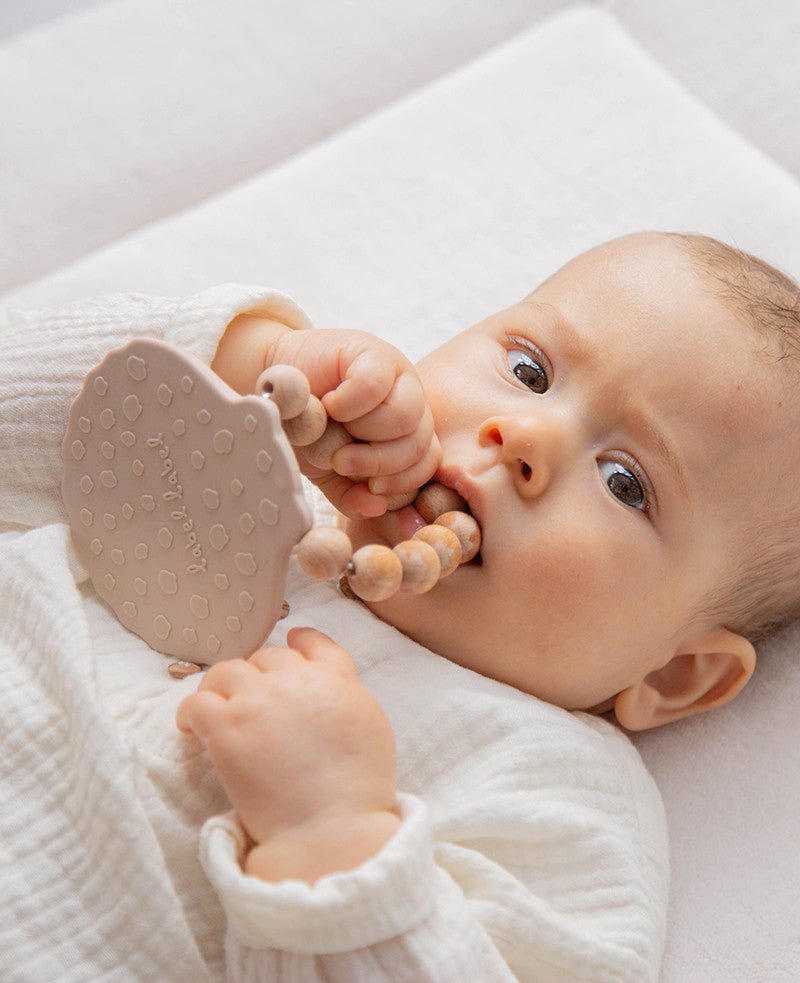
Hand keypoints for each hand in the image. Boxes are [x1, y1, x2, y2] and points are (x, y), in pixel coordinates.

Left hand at [176, 627, 399, 880]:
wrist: (330, 828)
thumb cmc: (357, 792)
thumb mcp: (371, 728)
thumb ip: (347, 698)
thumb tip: (327, 692)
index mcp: (336, 680)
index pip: (315, 644)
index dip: (300, 641)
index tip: (291, 643)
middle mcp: (295, 680)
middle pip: (268, 656)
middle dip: (259, 674)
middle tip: (253, 698)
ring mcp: (258, 700)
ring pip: (227, 670)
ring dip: (221, 685)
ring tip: (217, 707)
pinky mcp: (227, 727)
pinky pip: (196, 703)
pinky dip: (190, 713)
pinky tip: (192, 729)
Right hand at [270, 327, 440, 517]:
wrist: (272, 386)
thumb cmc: (304, 428)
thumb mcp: (327, 470)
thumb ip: (351, 495)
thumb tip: (378, 507)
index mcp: (406, 432)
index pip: (425, 463)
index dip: (400, 482)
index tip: (371, 488)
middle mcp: (410, 402)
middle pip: (419, 443)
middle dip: (378, 462)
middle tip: (342, 460)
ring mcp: (397, 375)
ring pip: (405, 416)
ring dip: (364, 432)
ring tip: (333, 428)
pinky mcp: (374, 353)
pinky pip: (375, 385)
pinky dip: (348, 403)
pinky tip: (329, 403)